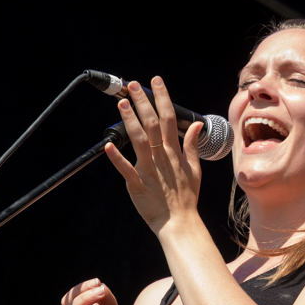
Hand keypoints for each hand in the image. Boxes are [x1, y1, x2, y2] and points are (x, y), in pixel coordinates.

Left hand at [104, 77, 204, 235]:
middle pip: (151, 124)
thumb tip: (196, 126)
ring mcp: (149, 169)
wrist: (180, 222)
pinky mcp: (137, 184)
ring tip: (122, 103)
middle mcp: (161, 157)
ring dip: (130, 120)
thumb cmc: (186, 197)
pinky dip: (117, 157)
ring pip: (139, 140)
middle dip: (142, 102)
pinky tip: (108, 144)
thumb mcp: (195, 169)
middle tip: (133, 85)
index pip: (168, 118)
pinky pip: (126, 168)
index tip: (156, 81)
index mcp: (174, 152)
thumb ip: (192, 146)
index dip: (162, 98)